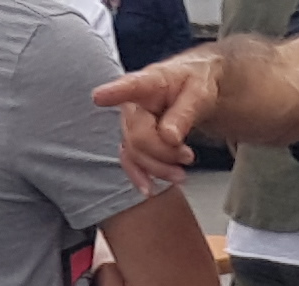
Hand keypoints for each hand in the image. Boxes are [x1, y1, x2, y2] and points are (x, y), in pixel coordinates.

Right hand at [93, 46, 218, 190]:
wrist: (197, 92)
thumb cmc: (196, 84)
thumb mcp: (200, 93)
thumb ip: (184, 113)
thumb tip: (169, 137)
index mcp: (150, 82)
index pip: (130, 87)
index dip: (113, 93)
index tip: (98, 97)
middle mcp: (134, 103)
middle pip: (137, 136)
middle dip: (163, 153)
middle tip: (188, 156)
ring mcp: (131, 123)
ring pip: (134, 153)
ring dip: (158, 168)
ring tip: (181, 173)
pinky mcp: (134, 141)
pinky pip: (130, 161)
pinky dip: (140, 176)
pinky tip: (149, 189)